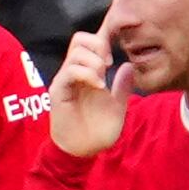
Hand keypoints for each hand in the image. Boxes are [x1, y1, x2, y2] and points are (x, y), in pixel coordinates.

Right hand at [41, 25, 124, 159]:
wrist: (83, 151)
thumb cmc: (97, 130)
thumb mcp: (118, 106)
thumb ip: (122, 86)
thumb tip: (129, 65)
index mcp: (87, 73)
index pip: (90, 42)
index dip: (103, 40)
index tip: (115, 56)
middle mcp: (73, 72)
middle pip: (80, 38)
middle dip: (99, 45)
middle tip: (109, 64)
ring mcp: (65, 80)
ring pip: (76, 51)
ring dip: (94, 61)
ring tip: (103, 79)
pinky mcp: (59, 91)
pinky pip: (70, 71)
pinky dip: (87, 74)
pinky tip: (99, 86)